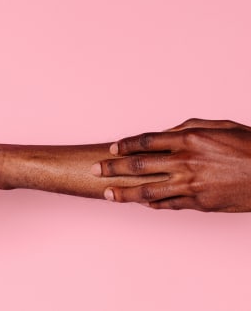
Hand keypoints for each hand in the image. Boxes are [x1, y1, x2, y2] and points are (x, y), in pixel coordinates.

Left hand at [92, 118, 250, 211]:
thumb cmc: (248, 145)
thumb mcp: (217, 126)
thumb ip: (186, 128)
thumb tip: (164, 134)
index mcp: (188, 139)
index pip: (145, 141)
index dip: (124, 145)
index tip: (111, 149)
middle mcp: (185, 162)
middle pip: (138, 165)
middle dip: (113, 168)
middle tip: (95, 170)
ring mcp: (190, 185)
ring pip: (147, 190)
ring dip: (123, 192)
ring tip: (107, 193)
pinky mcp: (198, 203)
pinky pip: (167, 205)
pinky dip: (152, 203)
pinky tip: (139, 203)